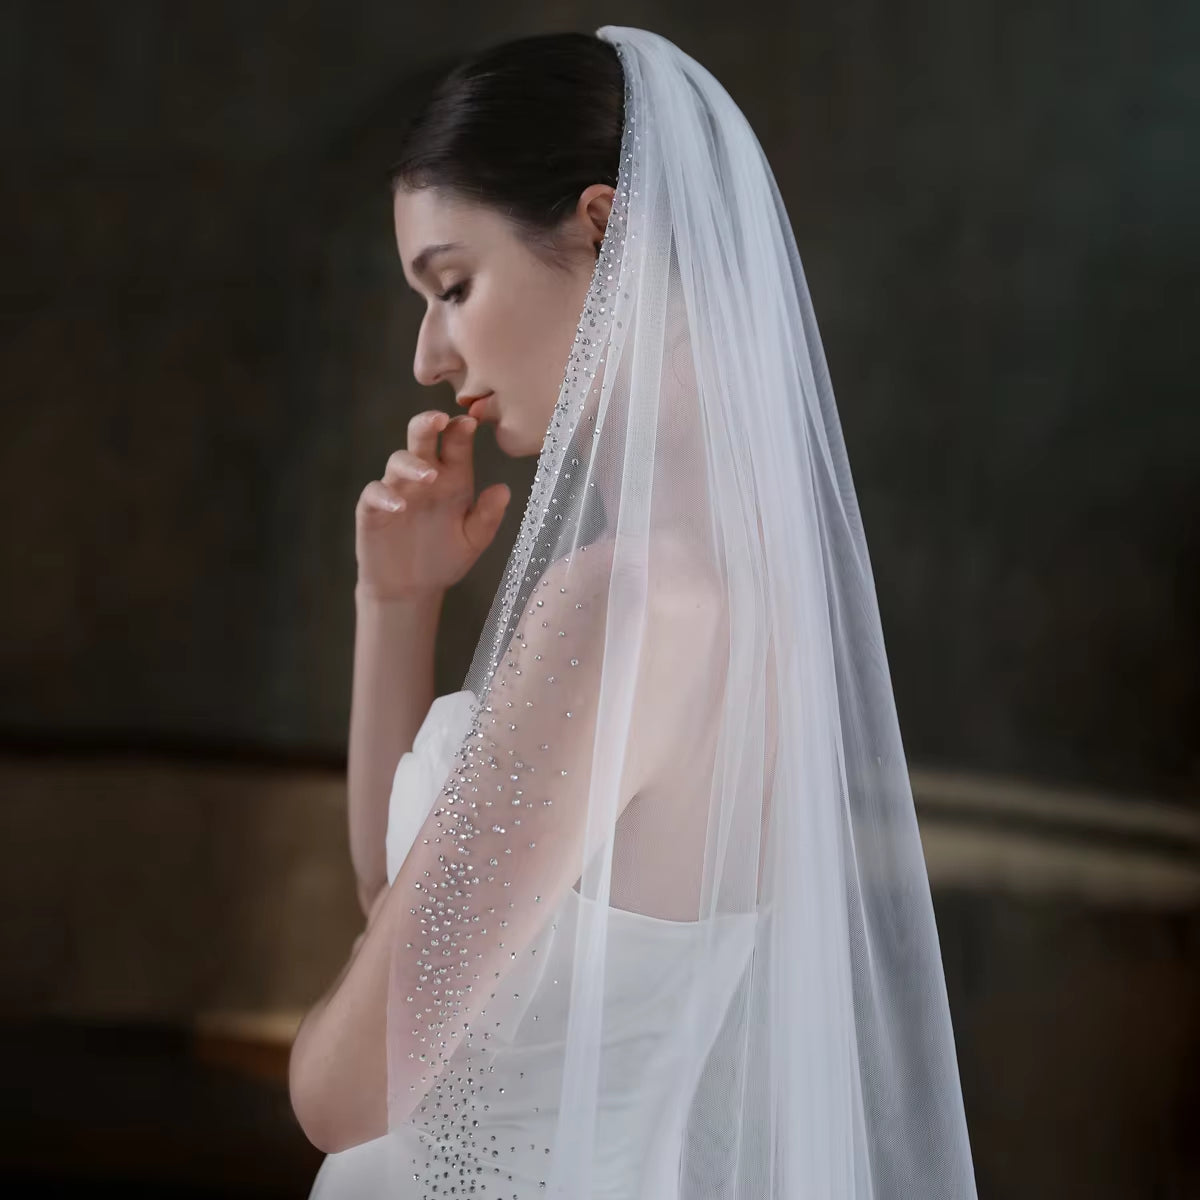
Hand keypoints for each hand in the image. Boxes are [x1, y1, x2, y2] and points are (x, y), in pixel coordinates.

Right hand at [355, 410, 511, 600]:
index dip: (461, 429)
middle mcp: (424, 478)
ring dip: (412, 464)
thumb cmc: (444, 559)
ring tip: (428, 475)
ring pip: (398, 461)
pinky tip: (398, 505)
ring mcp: (397, 490)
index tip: (471, 422)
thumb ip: (487, 517)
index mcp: (452, 479)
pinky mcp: (373, 509)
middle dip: (428, 423)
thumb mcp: (473, 541)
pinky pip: (375, 493)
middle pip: (422, 438)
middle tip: (440, 418)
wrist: (411, 590)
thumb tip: (505, 490)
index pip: (456, 444)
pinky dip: (384, 495)